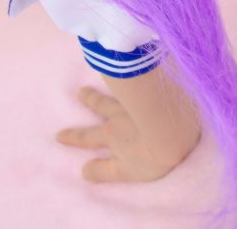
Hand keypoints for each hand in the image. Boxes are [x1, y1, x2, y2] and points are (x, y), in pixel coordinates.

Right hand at [56, 85, 198, 182]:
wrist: (178, 128)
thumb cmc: (153, 154)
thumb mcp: (125, 170)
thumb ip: (103, 170)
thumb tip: (83, 171)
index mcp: (112, 133)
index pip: (88, 137)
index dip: (74, 137)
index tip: (59, 134)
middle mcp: (121, 113)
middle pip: (101, 106)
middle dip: (89, 101)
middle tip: (79, 92)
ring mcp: (138, 98)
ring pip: (119, 88)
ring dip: (108, 85)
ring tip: (99, 79)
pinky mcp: (156, 86)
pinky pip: (142, 76)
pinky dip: (133, 74)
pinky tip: (135, 65)